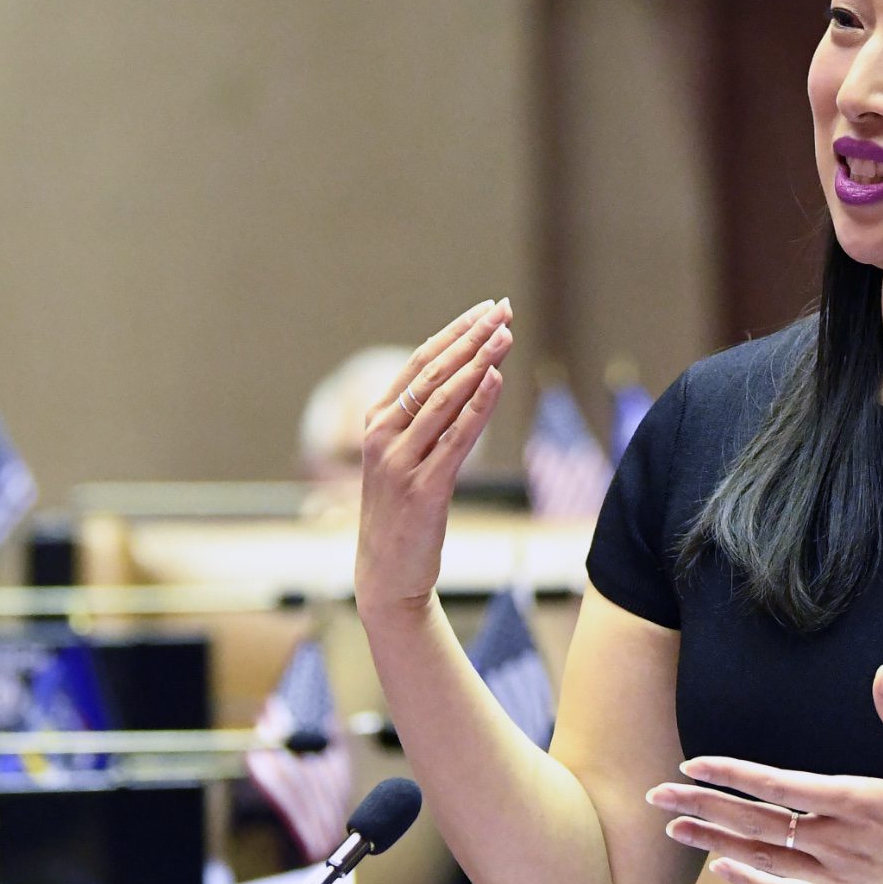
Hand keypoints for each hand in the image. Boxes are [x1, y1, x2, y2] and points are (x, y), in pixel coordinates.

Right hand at [354, 297, 513, 616]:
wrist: (386, 575)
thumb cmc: (402, 514)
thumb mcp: (404, 458)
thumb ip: (424, 420)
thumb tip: (465, 379)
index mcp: (376, 422)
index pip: (420, 362)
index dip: (455, 332)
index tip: (486, 307)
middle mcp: (383, 435)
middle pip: (433, 373)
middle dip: (471, 337)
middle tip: (502, 309)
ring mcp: (401, 461)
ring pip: (444, 399)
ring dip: (478, 362)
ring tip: (506, 334)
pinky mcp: (424, 488)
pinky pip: (456, 438)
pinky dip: (477, 406)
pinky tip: (496, 380)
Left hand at [645, 664, 882, 883]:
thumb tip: (882, 672)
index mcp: (856, 803)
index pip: (778, 786)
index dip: (731, 775)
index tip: (692, 764)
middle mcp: (838, 843)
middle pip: (756, 823)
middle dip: (702, 807)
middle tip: (656, 796)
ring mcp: (839, 879)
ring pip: (764, 860)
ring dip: (716, 843)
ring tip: (674, 829)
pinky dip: (753, 883)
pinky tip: (725, 870)